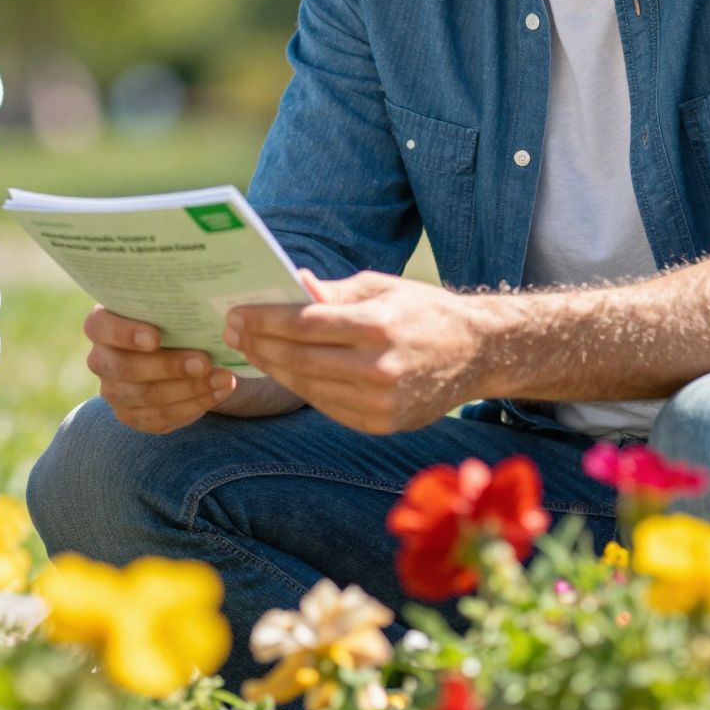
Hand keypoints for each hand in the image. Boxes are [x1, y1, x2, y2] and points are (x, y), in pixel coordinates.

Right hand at [82, 305, 237, 432]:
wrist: (173, 349)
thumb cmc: (169, 319)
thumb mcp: (168, 307)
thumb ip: (175, 305)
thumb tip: (215, 306)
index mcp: (101, 325)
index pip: (101, 327)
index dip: (125, 334)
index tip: (155, 338)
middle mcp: (101, 360)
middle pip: (125, 369)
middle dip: (168, 367)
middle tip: (204, 362)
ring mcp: (113, 391)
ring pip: (146, 397)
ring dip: (189, 389)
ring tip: (222, 378)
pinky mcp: (131, 415)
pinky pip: (160, 418)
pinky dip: (193, 406)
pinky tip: (218, 392)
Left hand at [225, 270, 488, 435]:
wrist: (477, 353)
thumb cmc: (424, 311)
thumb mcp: (383, 287)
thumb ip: (335, 292)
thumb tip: (292, 286)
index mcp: (378, 325)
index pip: (305, 324)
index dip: (265, 319)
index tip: (236, 313)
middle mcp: (379, 367)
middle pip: (300, 358)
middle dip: (259, 344)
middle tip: (231, 332)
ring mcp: (381, 401)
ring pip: (308, 386)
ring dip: (272, 368)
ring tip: (250, 350)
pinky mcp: (382, 423)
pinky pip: (328, 406)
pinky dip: (301, 388)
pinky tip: (283, 373)